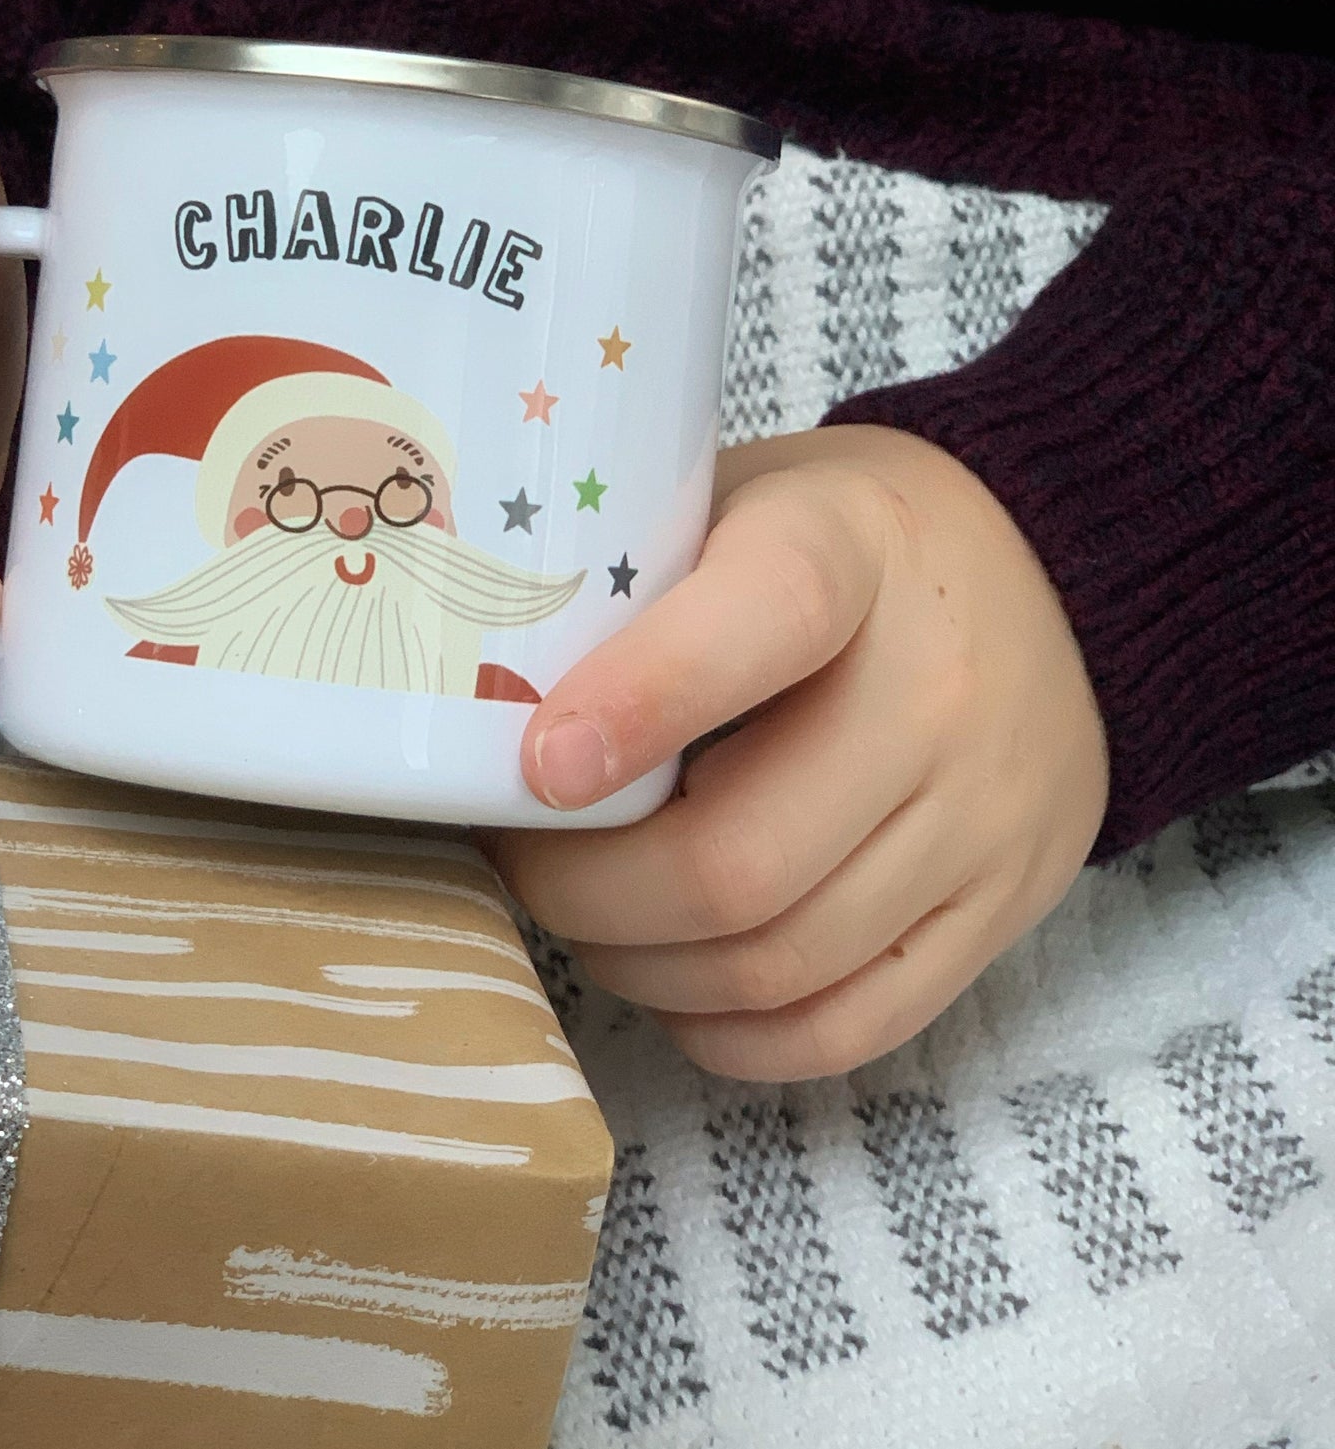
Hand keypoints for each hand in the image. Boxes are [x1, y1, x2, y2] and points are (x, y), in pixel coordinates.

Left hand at [490, 426, 1108, 1080]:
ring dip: (642, 965)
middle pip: (739, 858)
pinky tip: (674, 982)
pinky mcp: (1005, 908)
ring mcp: (982, 818)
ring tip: (586, 916)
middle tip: (522, 859)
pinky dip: (733, 1031)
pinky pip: (852, 1026)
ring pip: (779, 960)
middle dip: (587, 890)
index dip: (637, 705)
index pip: (757, 627)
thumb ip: (630, 577)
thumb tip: (477, 694)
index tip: (535, 767)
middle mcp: (936, 694)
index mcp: (850, 553)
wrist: (1053, 574)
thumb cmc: (841, 540)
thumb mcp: (739, 498)